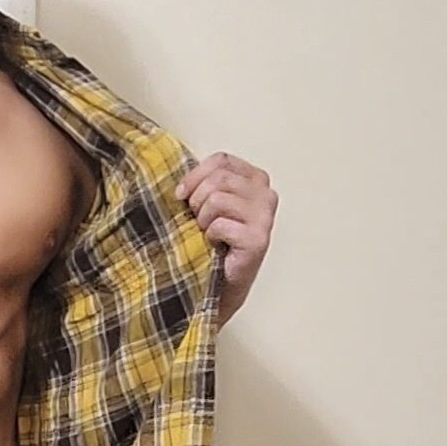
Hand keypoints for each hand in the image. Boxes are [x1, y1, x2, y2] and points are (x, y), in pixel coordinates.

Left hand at [175, 151, 277, 325]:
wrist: (216, 285)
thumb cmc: (210, 244)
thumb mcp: (205, 204)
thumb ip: (203, 183)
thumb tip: (180, 180)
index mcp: (255, 179)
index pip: (221, 160)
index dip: (195, 176)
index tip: (181, 196)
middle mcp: (266, 194)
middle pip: (218, 178)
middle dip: (197, 201)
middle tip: (199, 223)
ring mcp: (265, 216)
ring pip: (217, 199)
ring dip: (203, 221)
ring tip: (209, 236)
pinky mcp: (258, 239)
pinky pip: (219, 225)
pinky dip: (210, 237)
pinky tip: (216, 247)